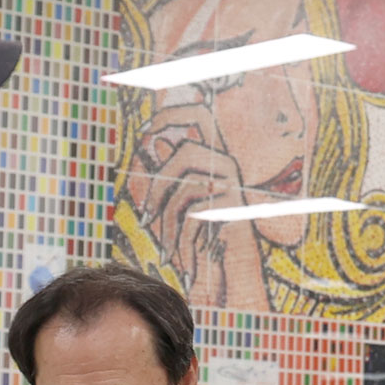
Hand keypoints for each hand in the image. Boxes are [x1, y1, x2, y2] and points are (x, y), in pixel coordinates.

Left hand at [127, 112, 243, 289]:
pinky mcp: (234, 207)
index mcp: (217, 158)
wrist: (239, 271)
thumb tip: (156, 142)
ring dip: (167, 227)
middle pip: (183, 156)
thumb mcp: (187, 207)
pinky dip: (180, 241)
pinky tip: (179, 260)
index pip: (199, 115)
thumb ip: (174, 178)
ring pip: (183, 192)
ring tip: (165, 254)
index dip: (173, 113)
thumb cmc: (209, 238)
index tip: (146, 128)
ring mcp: (233, 184)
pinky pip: (193, 216)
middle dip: (157, 188)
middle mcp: (229, 164)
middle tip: (145, 220)